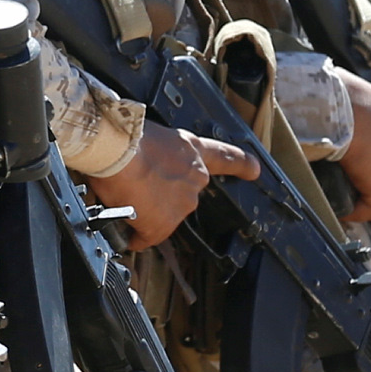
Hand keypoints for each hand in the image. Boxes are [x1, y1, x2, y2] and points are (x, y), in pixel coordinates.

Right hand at [86, 123, 262, 245]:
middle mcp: (195, 177)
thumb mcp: (149, 135)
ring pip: (164, 215)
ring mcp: (182, 204)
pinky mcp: (163, 225)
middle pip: (183, 195)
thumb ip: (156, 153)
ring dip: (147, 212)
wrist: (116, 151)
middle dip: (162, 195)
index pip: (224, 158)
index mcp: (191, 150)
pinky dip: (136, 235)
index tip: (254, 170)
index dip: (240, 165)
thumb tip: (140, 167)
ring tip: (123, 199)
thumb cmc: (124, 136)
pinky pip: (148, 236)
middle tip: (137, 188)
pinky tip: (125, 227)